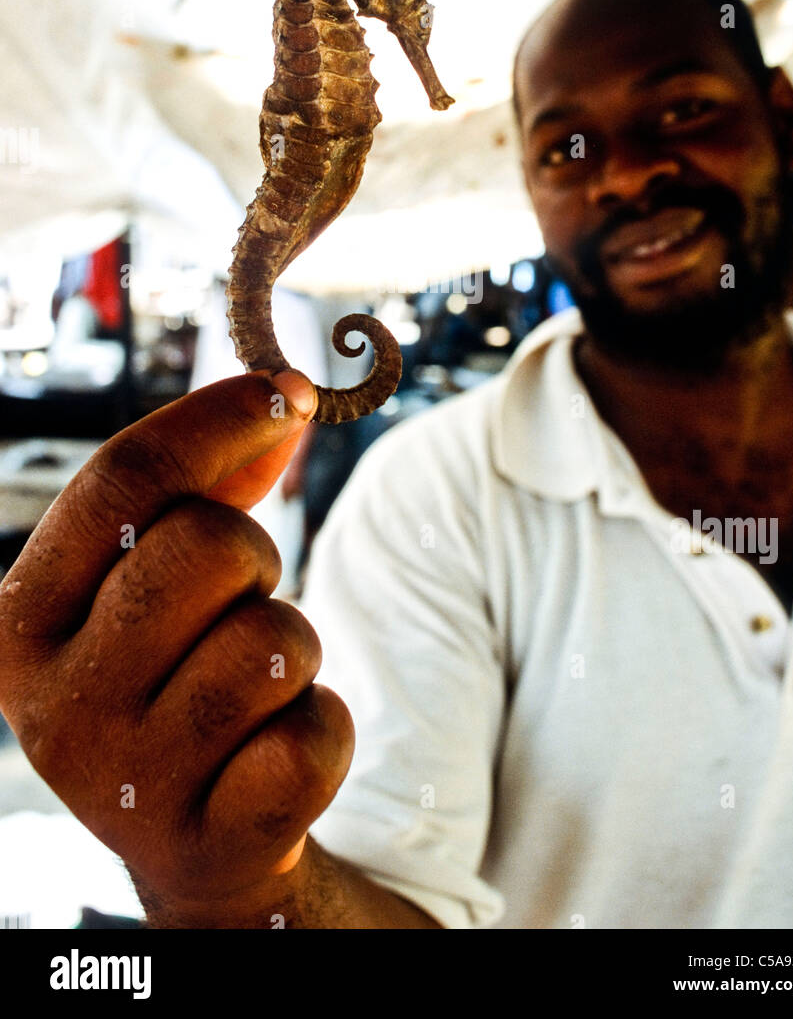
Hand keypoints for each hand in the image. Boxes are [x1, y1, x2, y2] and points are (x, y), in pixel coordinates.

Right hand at [0, 369, 354, 923]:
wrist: (195, 843)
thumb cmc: (173, 678)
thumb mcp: (150, 585)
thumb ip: (206, 486)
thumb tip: (288, 399)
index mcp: (21, 621)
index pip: (121, 480)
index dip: (220, 418)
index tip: (293, 390)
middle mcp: (54, 704)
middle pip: (208, 545)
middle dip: (256, 556)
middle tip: (238, 602)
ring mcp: (127, 783)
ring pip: (274, 639)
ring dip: (291, 652)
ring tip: (251, 692)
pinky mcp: (208, 842)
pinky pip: (316, 735)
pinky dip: (321, 729)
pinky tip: (272, 756)